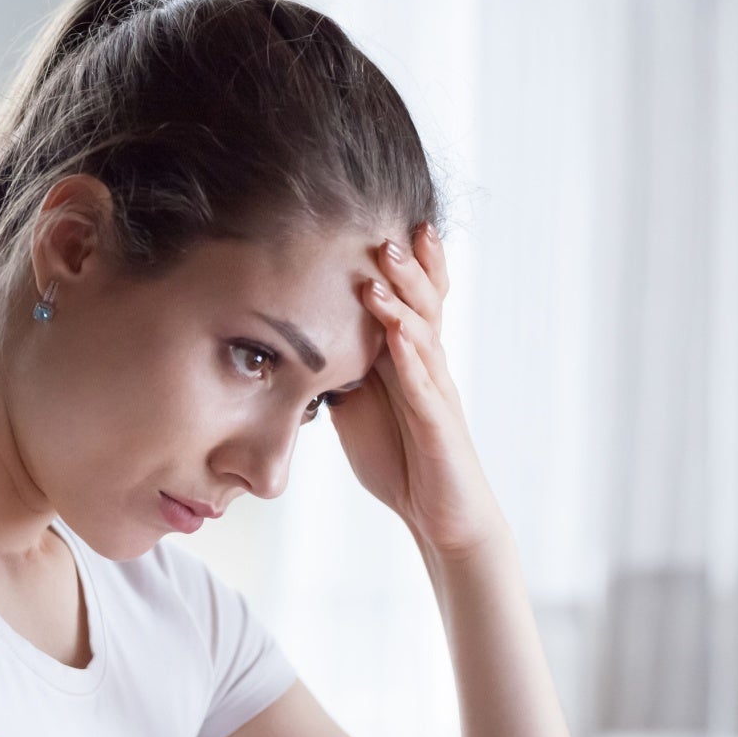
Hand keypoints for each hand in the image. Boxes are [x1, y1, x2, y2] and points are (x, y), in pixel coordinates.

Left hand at [327, 224, 501, 554]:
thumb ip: (338, 372)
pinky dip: (411, 359)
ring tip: (384, 268)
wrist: (441, 517)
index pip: (409, 300)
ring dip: (403, 300)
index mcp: (408, 360)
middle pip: (423, 304)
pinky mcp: (439, 426)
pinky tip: (397, 337)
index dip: (402, 263)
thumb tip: (297, 344)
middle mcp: (428, 367)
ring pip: (424, 335)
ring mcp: (437, 394)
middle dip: (407, 265)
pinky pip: (426, 386)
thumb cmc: (402, 460)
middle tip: (386, 229)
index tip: (382, 219)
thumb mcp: (357, 407)